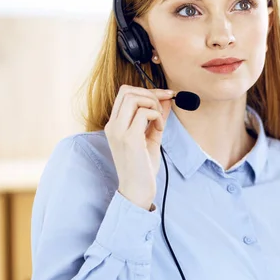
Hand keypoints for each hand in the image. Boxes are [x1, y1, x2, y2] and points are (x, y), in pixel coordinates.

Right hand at [105, 85, 173, 209]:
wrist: (137, 190)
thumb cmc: (143, 166)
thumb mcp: (151, 137)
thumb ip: (156, 118)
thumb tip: (166, 99)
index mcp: (115, 124)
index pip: (125, 93)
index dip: (147, 90)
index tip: (166, 95)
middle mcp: (113, 125)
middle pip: (127, 91)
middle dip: (150, 93)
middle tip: (162, 108)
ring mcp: (119, 131)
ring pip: (133, 98)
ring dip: (152, 104)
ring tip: (159, 121)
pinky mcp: (129, 139)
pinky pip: (143, 113)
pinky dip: (156, 117)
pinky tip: (159, 130)